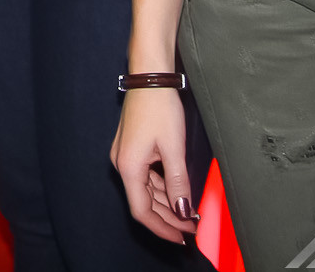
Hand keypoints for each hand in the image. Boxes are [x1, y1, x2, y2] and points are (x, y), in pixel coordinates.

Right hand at [111, 88, 198, 241]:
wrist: (150, 77)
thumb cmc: (160, 107)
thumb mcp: (174, 148)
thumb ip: (178, 182)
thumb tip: (183, 211)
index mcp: (129, 166)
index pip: (142, 211)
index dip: (162, 228)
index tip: (182, 237)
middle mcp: (122, 163)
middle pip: (143, 202)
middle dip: (168, 218)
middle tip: (191, 228)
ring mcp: (126, 155)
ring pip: (146, 190)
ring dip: (166, 204)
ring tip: (189, 213)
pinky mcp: (132, 148)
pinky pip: (147, 176)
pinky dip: (162, 188)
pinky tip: (177, 192)